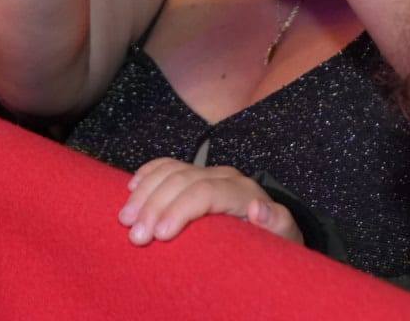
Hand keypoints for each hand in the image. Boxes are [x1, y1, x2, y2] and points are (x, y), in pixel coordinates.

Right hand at [118, 158, 300, 245]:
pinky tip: (131, 188)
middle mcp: (224, 176)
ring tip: (125, 218)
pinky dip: (147, 174)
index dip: (181, 209)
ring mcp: (207, 172)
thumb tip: (258, 207)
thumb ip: (276, 224)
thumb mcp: (284, 239)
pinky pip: (167, 165)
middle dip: (155, 206)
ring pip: (170, 171)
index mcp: (243, 192)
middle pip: (183, 181)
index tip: (161, 234)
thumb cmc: (274, 243)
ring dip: (144, 192)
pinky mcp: (195, 174)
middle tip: (135, 234)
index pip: (206, 191)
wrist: (273, 233)